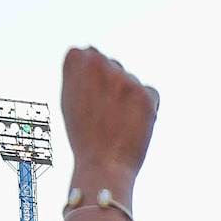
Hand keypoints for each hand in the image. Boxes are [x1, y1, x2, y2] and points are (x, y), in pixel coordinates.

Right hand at [58, 49, 156, 206]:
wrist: (102, 166)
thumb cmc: (83, 136)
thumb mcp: (69, 98)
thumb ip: (80, 73)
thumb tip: (93, 55)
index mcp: (76, 59)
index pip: (87, 54)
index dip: (89, 80)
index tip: (88, 99)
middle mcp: (100, 62)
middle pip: (112, 66)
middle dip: (110, 86)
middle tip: (103, 116)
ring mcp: (125, 77)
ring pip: (130, 81)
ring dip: (127, 97)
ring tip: (116, 124)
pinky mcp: (146, 93)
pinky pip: (150, 93)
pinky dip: (145, 107)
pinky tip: (132, 125)